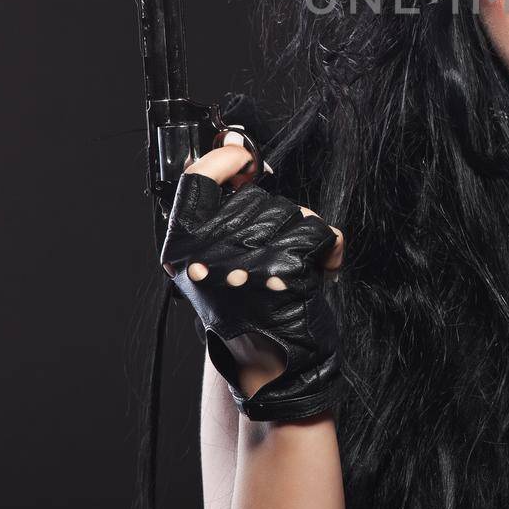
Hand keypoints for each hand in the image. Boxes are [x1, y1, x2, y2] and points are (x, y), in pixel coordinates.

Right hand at [159, 135, 346, 422]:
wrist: (269, 366)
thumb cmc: (243, 307)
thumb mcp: (213, 256)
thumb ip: (221, 202)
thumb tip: (235, 141)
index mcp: (182, 248)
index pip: (197, 178)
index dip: (226, 160)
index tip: (245, 161)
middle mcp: (208, 257)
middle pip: (257, 197)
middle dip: (274, 218)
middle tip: (268, 257)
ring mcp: (248, 265)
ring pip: (292, 214)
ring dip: (300, 236)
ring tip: (285, 272)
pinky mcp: (288, 275)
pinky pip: (321, 233)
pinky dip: (327, 251)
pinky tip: (315, 274)